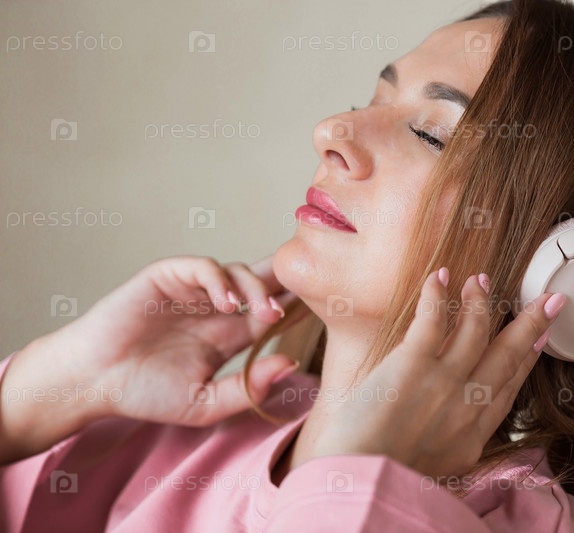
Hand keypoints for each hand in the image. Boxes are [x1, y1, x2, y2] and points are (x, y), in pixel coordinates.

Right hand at [1, 255, 301, 462]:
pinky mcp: (168, 276)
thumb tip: (290, 364)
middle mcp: (215, 307)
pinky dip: (219, 280)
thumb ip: (246, 388)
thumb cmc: (144, 393)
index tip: (321, 311)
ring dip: (257, 289)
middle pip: (261, 284)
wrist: (94, 383)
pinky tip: (226, 305)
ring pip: (239, 271)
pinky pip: (204, 266)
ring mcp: (193, 290)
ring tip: (264, 315)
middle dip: (285, 286)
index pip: (270, 314)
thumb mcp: (205, 403)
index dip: (294, 310)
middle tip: (305, 299)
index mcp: (228, 335)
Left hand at [307, 267, 564, 478]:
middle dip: (531, 324)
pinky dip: (439, 294)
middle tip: (549, 300)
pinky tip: (441, 276)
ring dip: (481, 300)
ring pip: (475, 330)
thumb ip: (454, 439)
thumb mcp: (438, 465)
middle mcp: (468, 406)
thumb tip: (456, 423)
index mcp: (474, 434)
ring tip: (480, 280)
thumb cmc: (385, 476)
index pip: (508, 387)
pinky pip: (433, 319)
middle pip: (507, 354)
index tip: (539, 339)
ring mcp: (444, 383)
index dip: (528, 358)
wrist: (360, 482)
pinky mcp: (413, 365)